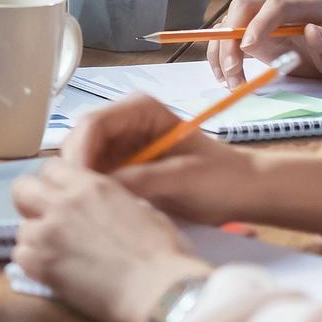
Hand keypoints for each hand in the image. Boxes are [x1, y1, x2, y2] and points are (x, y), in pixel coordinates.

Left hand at [12, 160, 210, 321]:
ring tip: (58, 255)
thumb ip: (112, 201)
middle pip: (22, 189)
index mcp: (90, 186)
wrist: (159, 293)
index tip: (62, 198)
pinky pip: (20, 257)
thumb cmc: (164, 254)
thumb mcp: (143, 210)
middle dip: (30, 202)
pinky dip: (33, 264)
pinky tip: (54, 272)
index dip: (54, 183)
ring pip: (21, 228)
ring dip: (36, 239)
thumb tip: (101, 208)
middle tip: (47, 220)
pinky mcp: (40, 264)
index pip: (50, 168)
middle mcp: (62, 203)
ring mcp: (47, 233)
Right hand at [62, 95, 260, 225]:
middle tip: (77, 204)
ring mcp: (120, 144)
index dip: (80, 153)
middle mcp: (123, 121)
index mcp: (139, 109)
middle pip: (80, 141)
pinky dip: (92, 193)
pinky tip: (98, 212)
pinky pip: (94, 177)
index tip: (79, 186)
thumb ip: (139, 179)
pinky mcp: (120, 166)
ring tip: (86, 210)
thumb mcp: (181, 178)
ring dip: (82, 184)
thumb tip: (98, 189)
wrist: (245, 193)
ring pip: (82, 161)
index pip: (93, 124)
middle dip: (77, 170)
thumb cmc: (222, 179)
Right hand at [206, 0, 321, 87]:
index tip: (247, 47)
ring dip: (222, 52)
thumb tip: (312, 30)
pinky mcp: (252, 31)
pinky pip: (227, 37)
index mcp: (308, 4)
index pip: (277, 5)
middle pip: (244, 9)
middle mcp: (281, 4)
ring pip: (229, 23)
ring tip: (231, 83)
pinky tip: (225, 76)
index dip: (260, 23)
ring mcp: (264, 16)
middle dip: (231, 38)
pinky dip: (220, 55)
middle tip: (232, 71)